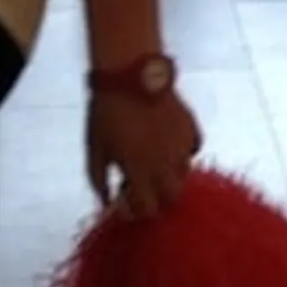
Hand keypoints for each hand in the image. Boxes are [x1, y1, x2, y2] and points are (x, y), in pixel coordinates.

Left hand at [86, 86, 200, 220]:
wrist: (129, 75)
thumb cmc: (106, 114)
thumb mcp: (94, 150)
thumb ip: (99, 181)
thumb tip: (106, 202)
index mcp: (140, 172)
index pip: (147, 209)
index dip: (135, 211)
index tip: (123, 202)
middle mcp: (166, 164)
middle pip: (171, 197)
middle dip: (156, 198)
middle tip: (139, 187)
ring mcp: (182, 146)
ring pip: (183, 175)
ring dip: (167, 176)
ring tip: (151, 164)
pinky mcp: (190, 128)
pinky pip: (191, 150)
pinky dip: (181, 154)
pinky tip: (166, 145)